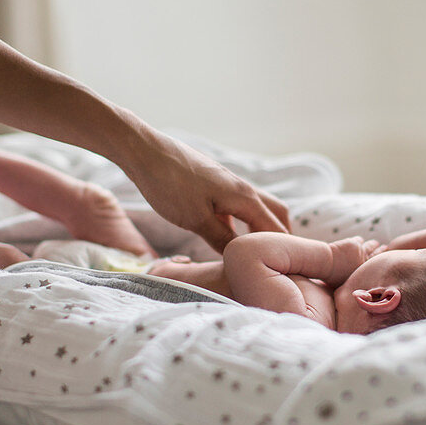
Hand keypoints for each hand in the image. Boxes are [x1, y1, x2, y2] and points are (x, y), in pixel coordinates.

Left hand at [126, 133, 289, 253]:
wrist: (145, 152)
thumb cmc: (169, 184)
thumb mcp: (196, 220)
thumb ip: (221, 239)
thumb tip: (240, 257)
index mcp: (244, 197)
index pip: (276, 228)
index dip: (281, 251)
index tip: (278, 272)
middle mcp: (243, 189)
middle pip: (275, 215)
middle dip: (279, 238)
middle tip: (272, 264)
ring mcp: (229, 186)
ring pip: (257, 210)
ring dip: (259, 230)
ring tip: (253, 255)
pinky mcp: (215, 186)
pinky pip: (238, 207)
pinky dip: (241, 224)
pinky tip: (227, 239)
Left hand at [327, 237, 381, 285]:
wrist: (325, 264)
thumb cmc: (331, 276)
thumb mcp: (344, 284)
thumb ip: (352, 282)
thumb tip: (355, 286)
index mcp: (364, 272)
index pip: (377, 265)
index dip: (381, 261)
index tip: (385, 259)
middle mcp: (365, 262)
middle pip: (378, 254)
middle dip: (382, 251)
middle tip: (386, 247)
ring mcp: (361, 252)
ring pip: (370, 246)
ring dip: (373, 244)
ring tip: (375, 243)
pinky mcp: (355, 244)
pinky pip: (359, 240)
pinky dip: (358, 241)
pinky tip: (358, 240)